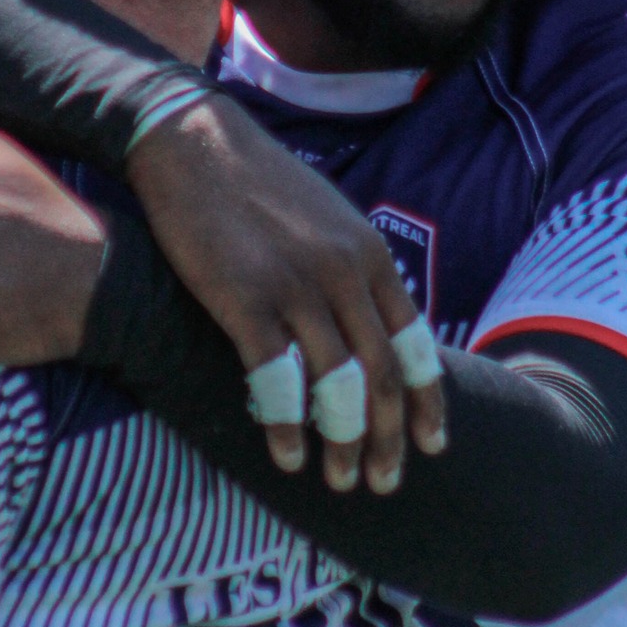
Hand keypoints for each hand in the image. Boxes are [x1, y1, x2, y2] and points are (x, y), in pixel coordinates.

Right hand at [126, 96, 445, 494]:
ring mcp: (296, 287)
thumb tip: (375, 320)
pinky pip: (277, 380)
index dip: (426, 400)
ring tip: (340, 481)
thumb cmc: (257, 185)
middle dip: (390, 436)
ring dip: (343, 443)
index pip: (414, 342)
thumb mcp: (328, 217)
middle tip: (386, 482)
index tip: (433, 444)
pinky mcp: (245, 299)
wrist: (193, 144)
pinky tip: (287, 456)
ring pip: (338, 385)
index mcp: (369, 255)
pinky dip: (287, 426)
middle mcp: (343, 273)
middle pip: (382, 373)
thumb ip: (355, 268)